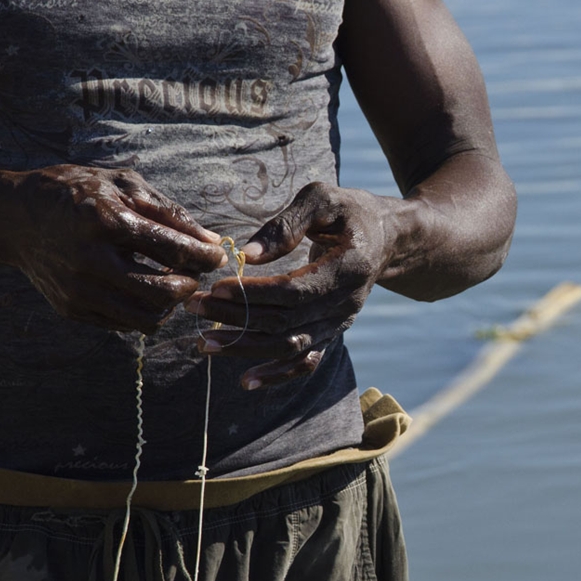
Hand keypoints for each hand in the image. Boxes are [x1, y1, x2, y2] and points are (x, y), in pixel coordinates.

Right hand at [0, 164, 226, 332]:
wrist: (14, 217)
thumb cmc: (76, 193)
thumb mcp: (122, 185)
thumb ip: (169, 212)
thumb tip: (211, 242)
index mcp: (106, 221)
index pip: (173, 248)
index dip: (205, 255)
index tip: (216, 255)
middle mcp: (90, 260)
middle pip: (162, 291)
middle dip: (189, 284)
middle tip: (192, 272)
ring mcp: (78, 290)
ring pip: (146, 317)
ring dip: (169, 304)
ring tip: (171, 283)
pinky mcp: (71, 309)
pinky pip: (124, 324)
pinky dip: (144, 312)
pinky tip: (145, 290)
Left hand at [185, 182, 394, 388]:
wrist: (386, 238)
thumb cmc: (349, 211)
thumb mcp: (323, 198)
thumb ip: (287, 224)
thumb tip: (248, 255)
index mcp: (348, 268)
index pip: (294, 292)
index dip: (253, 294)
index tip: (216, 286)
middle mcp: (346, 304)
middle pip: (285, 323)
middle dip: (236, 318)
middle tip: (194, 307)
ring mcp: (340, 323)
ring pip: (289, 347)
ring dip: (245, 348)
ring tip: (204, 343)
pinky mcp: (332, 333)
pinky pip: (305, 362)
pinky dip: (277, 375)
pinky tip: (246, 381)